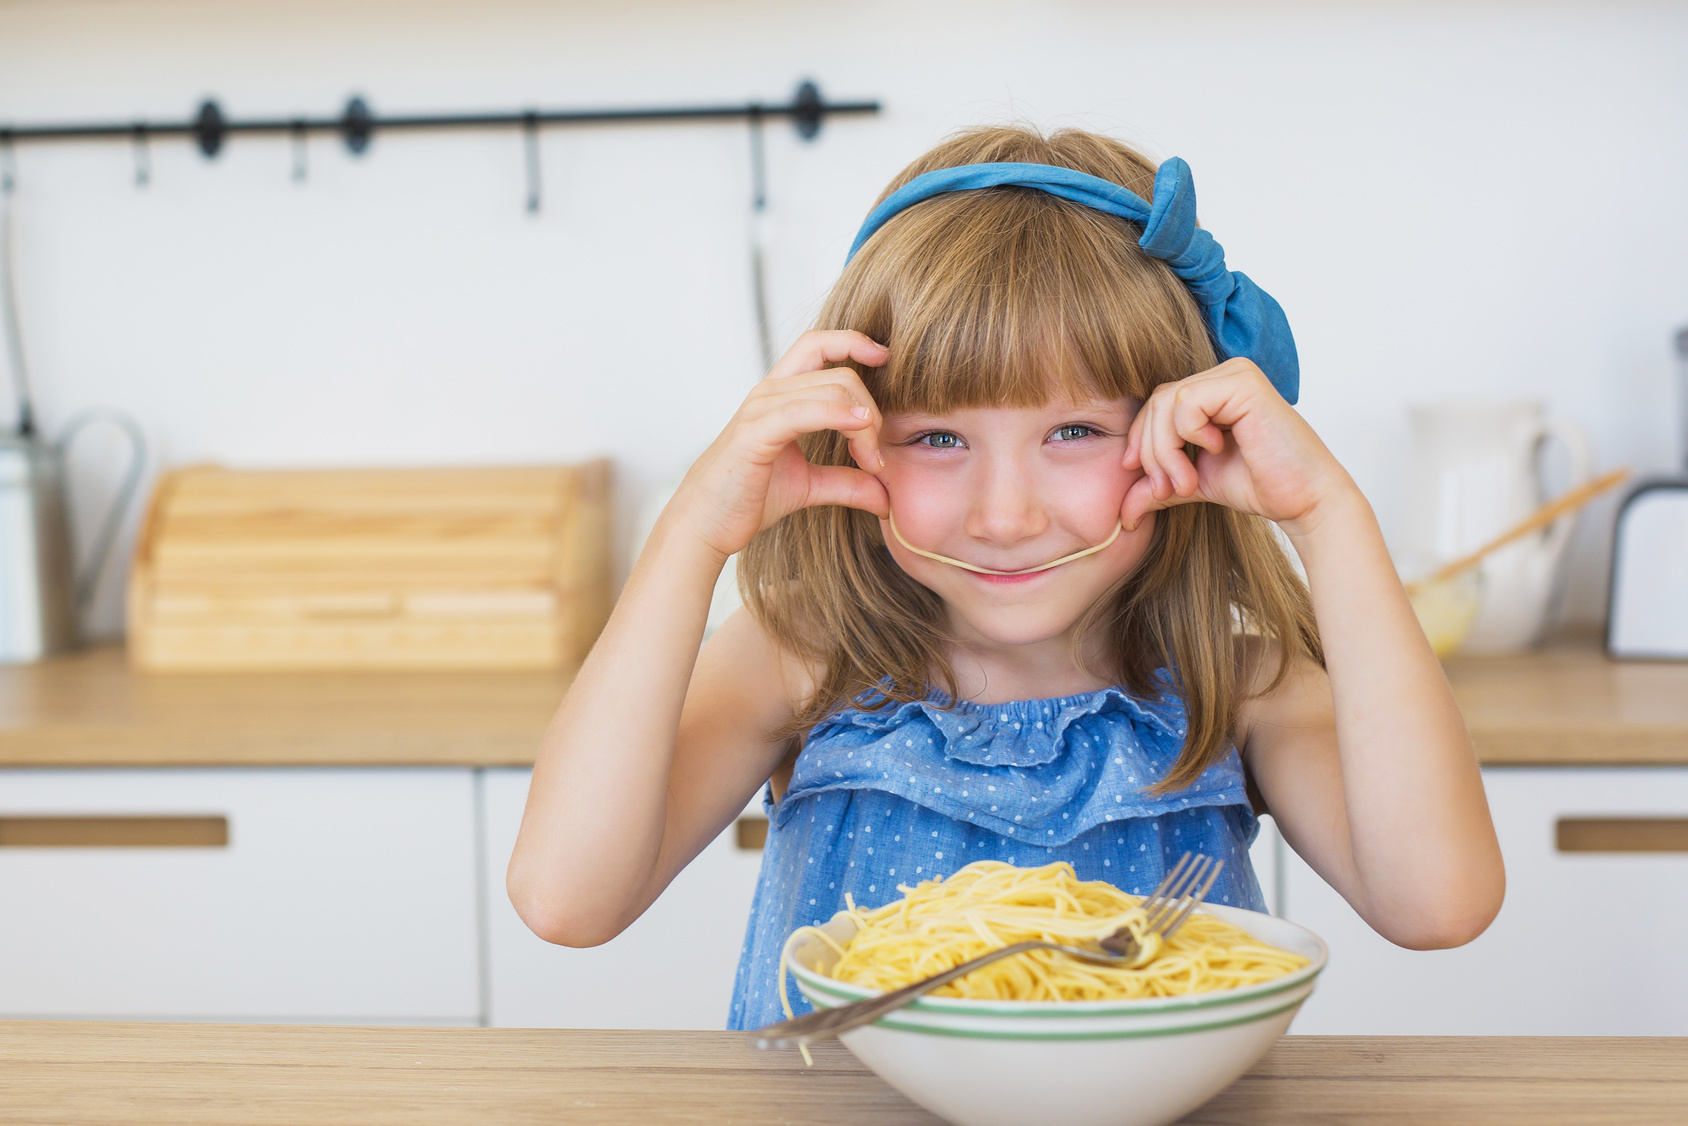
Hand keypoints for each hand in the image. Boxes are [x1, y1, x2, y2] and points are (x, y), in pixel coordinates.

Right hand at [671, 330, 890, 560]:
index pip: (818, 345)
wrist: (704, 525)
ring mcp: (760, 410)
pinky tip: (860, 432)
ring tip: (871, 462)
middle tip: (876, 458)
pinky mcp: (754, 434)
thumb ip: (847, 483)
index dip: (854, 342)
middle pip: (839, 373)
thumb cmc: (746, 499)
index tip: (886, 360)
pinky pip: (804, 411)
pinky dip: (838, 416)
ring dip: (863, 423)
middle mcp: (769, 394)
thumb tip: (886, 497)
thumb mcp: (809, 487)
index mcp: (780, 396)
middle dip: (872, 410)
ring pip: (830, 389)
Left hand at [1120, 358, 1354, 535]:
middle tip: (1169, 489)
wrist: (1303, 500)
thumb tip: (1122, 510)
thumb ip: (1159, 485)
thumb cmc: (1261, 485)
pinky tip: (1216, 448)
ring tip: (1187, 483)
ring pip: (1167, 402)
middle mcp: (1224, 375)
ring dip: (1167, 451)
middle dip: (1152, 452)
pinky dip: (1190, 433)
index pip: (1155, 405)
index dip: (1140, 441)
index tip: (1144, 480)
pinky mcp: (1244, 383)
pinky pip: (1188, 401)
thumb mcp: (1195, 483)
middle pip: (1156, 403)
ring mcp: (1235, 374)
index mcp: (1213, 391)